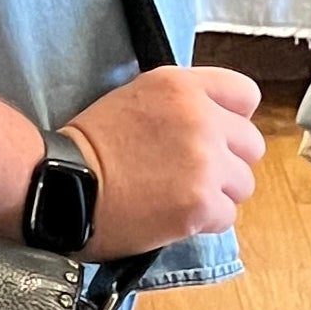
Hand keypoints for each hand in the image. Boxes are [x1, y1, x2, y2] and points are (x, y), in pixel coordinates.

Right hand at [61, 67, 264, 260]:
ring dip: (217, 195)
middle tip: (191, 174)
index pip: (245, 96)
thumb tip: (217, 121)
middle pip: (251, 145)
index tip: (213, 137)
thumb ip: (182, 103)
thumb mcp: (137, 97)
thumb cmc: (90, 146)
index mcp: (183, 86)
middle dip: (227, 162)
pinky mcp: (199, 204)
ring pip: (243, 185)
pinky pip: (226, 217)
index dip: (232, 120)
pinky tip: (172, 216)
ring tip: (178, 197)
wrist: (59, 185)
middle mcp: (201, 119)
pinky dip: (203, 223)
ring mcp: (204, 163)